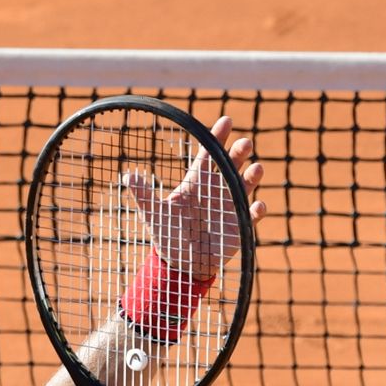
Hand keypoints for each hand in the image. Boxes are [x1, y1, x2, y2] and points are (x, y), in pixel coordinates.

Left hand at [123, 115, 268, 281]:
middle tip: (245, 142)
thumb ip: (144, 195)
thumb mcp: (155, 214)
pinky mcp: (239, 225)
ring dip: (252, 176)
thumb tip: (127, 176)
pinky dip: (256, 210)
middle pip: (230, 164)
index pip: (208, 154)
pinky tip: (258, 205)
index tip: (226, 121)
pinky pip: (251, 215)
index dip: (216, 137)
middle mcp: (216, 190)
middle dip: (238, 152)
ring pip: (245, 185)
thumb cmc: (168, 235)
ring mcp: (229, 206)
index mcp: (197, 182)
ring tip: (256, 168)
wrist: (181, 264)